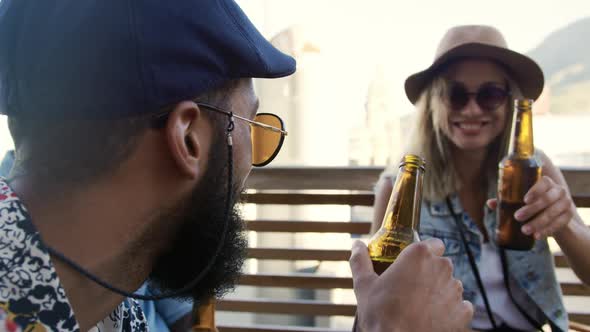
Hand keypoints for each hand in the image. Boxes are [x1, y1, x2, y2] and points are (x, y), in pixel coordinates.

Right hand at [349, 239, 472, 331]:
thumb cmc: (381, 315)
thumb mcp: (364, 285)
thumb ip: (360, 261)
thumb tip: (357, 245)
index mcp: (419, 255)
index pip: (434, 243)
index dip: (425, 253)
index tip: (414, 264)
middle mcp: (442, 268)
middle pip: (441, 264)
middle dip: (430, 273)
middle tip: (411, 288)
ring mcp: (455, 291)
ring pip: (450, 285)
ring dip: (439, 291)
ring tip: (420, 306)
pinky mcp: (463, 312)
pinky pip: (460, 306)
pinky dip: (450, 310)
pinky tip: (433, 318)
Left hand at [487, 176, 574, 238]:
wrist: (555, 213)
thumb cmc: (533, 203)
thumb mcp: (522, 200)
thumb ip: (507, 200)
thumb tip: (490, 203)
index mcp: (546, 183)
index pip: (543, 183)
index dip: (535, 191)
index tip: (524, 200)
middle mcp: (558, 191)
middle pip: (546, 199)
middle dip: (531, 210)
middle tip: (517, 217)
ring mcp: (565, 203)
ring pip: (552, 213)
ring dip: (538, 223)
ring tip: (524, 230)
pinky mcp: (568, 216)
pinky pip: (558, 224)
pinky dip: (547, 231)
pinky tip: (537, 236)